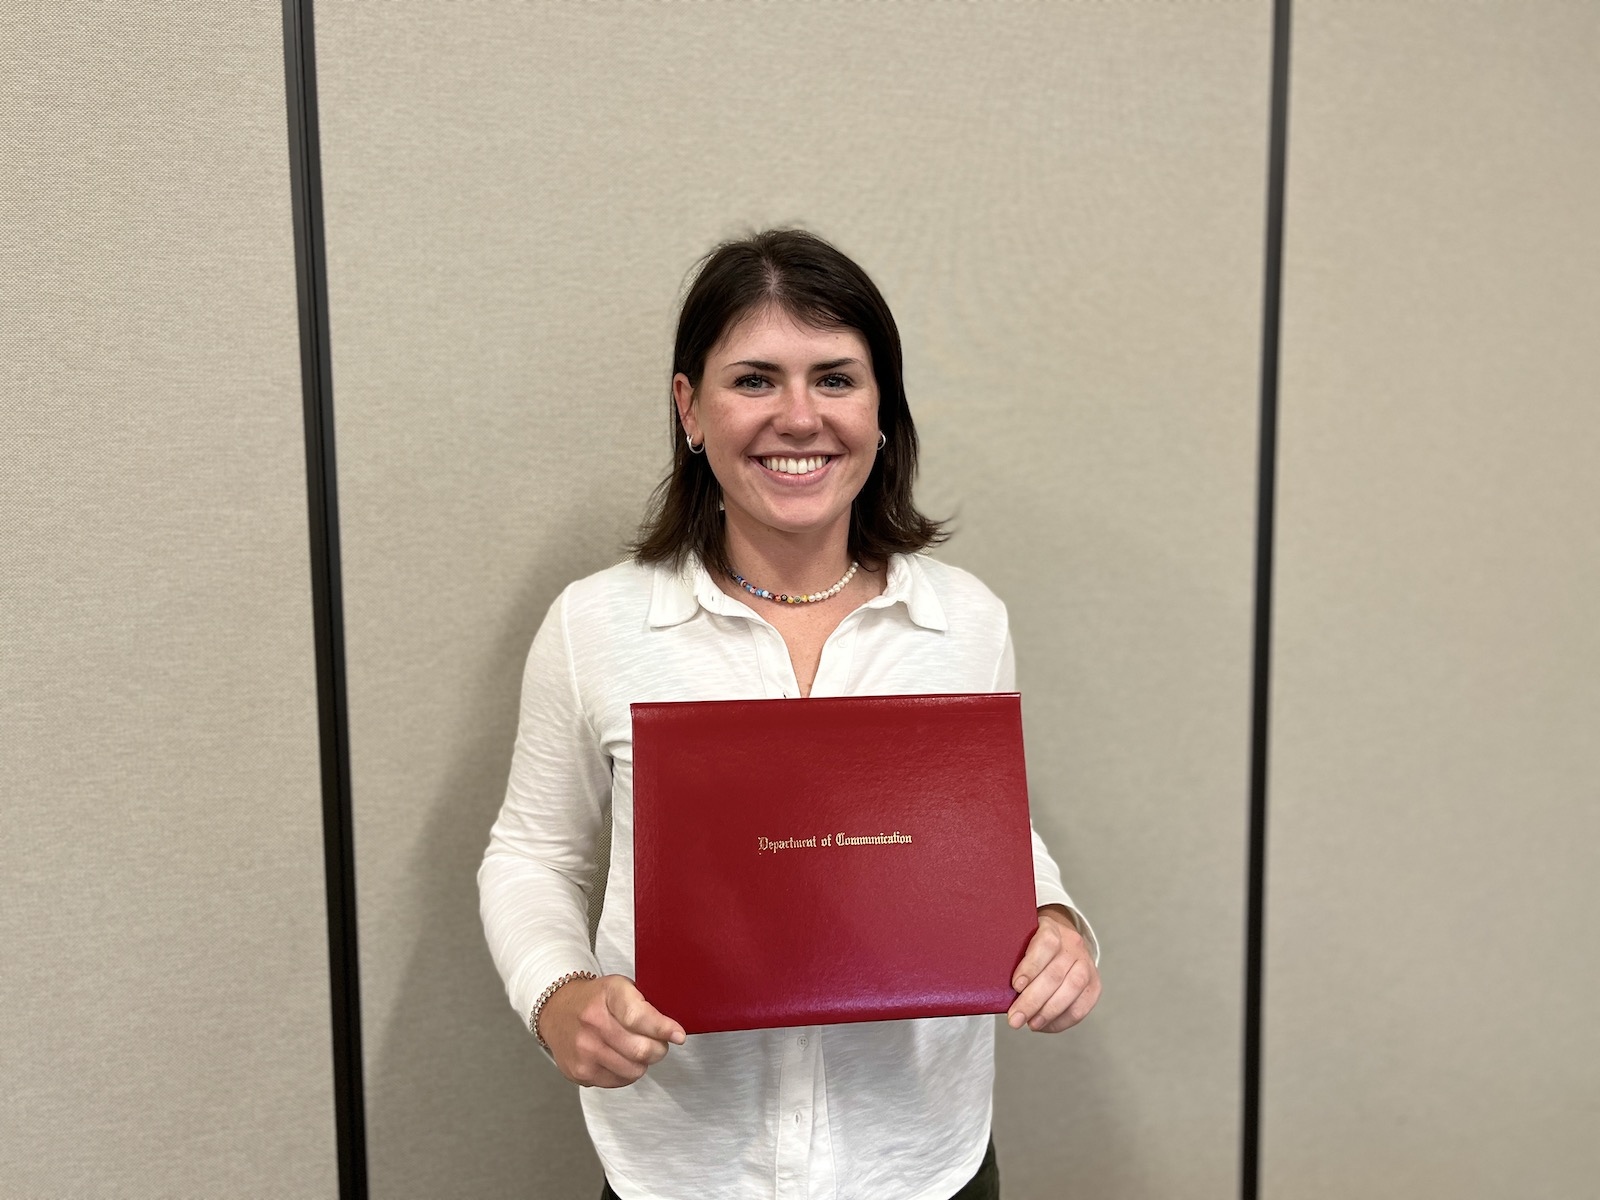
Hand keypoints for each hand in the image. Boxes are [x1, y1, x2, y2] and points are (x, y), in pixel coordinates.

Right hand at [538, 974, 685, 1086]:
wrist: (556, 1011)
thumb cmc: (596, 999)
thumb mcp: (621, 987)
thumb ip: (646, 1004)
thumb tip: (673, 1030)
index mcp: (608, 994)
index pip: (639, 1017)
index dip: (663, 1029)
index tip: (678, 1035)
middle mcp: (592, 1022)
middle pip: (640, 1050)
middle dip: (659, 1049)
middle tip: (658, 1043)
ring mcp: (584, 1049)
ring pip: (633, 1070)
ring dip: (643, 1063)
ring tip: (636, 1049)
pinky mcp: (579, 1071)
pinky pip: (618, 1081)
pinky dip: (627, 1072)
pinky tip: (619, 1057)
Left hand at [1007, 905, 1099, 1032]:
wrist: (1062, 941)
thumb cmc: (1031, 944)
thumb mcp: (1020, 938)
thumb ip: (1011, 953)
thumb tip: (993, 985)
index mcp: (1051, 928)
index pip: (1045, 944)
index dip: (1030, 966)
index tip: (1015, 986)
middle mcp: (1072, 945)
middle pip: (1055, 974)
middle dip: (1032, 1001)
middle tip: (1015, 1019)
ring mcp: (1086, 964)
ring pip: (1071, 989)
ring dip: (1048, 1012)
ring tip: (1031, 1023)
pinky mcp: (1094, 984)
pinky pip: (1082, 1006)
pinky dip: (1062, 1020)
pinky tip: (1045, 1025)